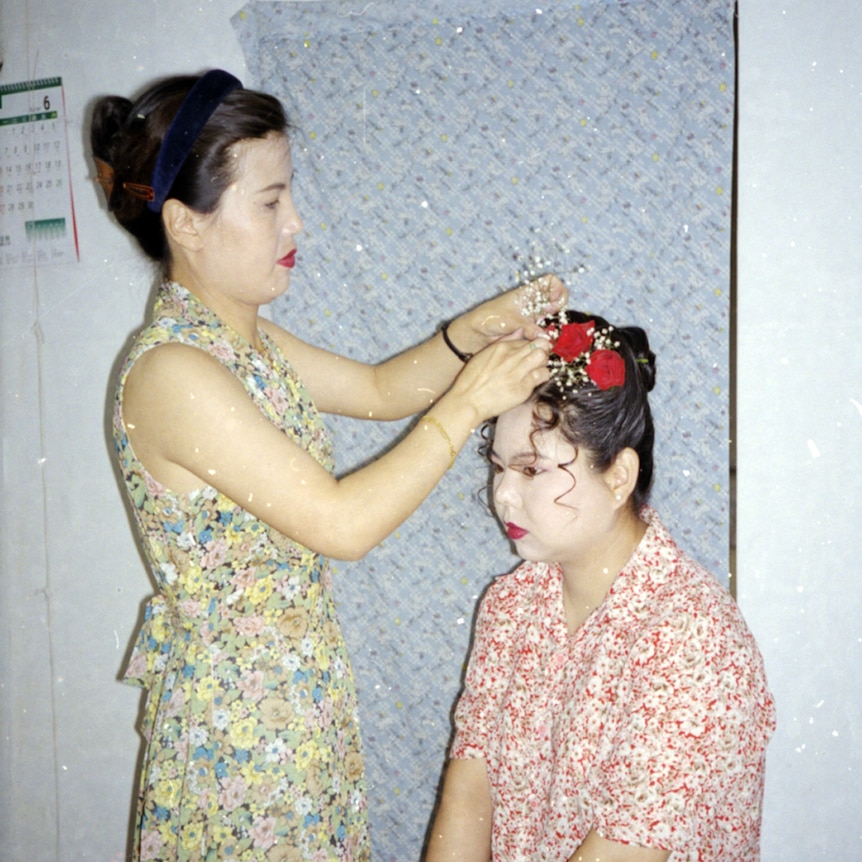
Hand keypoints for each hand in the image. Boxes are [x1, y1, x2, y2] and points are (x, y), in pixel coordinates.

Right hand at [447, 329, 551, 422]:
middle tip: (538, 358)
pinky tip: (534, 379)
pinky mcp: (523, 387)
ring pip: (543, 358)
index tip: (532, 350)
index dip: (531, 345)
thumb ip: (503, 342)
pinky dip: (542, 376)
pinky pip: (542, 376)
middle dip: (542, 349)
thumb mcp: (483, 355)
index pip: (526, 339)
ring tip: (536, 368)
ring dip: (542, 362)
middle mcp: (511, 357)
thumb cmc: (472, 380)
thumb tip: (520, 332)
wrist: (468, 401)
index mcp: (501, 347)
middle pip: (539, 345)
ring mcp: (518, 372)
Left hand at [451, 274, 567, 353]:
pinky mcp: (531, 332)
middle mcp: (533, 304)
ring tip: (540, 329)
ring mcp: (533, 318)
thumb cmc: (489, 318)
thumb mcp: (509, 319)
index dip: (557, 288)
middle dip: (557, 306)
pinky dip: (545, 337)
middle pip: (557, 299)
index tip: (553, 299)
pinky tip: (538, 339)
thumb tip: (543, 335)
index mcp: (527, 293)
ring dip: (553, 323)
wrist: (478, 334)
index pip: (550, 282)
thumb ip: (527, 326)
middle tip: (547, 313)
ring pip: (552, 317)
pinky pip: (544, 333)